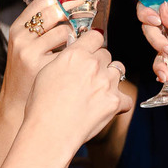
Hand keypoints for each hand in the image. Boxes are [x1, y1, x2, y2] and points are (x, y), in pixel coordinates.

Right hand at [0, 0, 74, 110]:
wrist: (19, 103)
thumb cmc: (29, 71)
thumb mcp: (26, 45)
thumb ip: (42, 28)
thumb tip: (73, 7)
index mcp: (17, 29)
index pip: (42, 3)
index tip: (77, 0)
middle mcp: (22, 39)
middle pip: (56, 14)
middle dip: (74, 15)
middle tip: (84, 20)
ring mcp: (32, 54)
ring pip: (67, 32)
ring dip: (78, 38)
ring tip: (78, 48)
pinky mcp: (44, 69)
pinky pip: (71, 54)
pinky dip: (78, 56)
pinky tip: (77, 63)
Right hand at [26, 30, 133, 144]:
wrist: (49, 132)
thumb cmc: (41, 105)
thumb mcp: (46, 72)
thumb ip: (65, 59)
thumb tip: (74, 55)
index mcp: (75, 54)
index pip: (95, 35)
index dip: (93, 43)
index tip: (90, 50)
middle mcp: (93, 65)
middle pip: (106, 54)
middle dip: (99, 63)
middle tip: (88, 78)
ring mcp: (106, 83)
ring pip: (118, 70)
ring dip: (110, 78)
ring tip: (97, 92)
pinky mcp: (115, 102)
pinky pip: (125, 98)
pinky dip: (118, 103)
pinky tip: (106, 108)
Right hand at [137, 0, 167, 84]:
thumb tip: (162, 7)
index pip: (153, 3)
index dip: (147, 12)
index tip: (156, 21)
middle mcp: (167, 20)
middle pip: (148, 24)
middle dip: (156, 38)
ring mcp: (165, 37)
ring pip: (151, 42)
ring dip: (161, 53)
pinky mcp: (164, 53)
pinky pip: (157, 60)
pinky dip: (161, 67)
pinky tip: (167, 73)